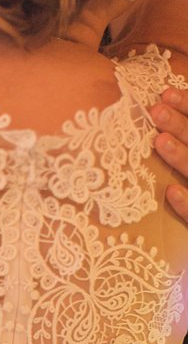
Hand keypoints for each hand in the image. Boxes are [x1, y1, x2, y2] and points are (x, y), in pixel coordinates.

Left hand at [151, 88, 187, 222]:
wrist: (190, 249)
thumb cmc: (187, 197)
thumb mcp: (182, 163)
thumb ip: (181, 143)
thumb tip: (160, 109)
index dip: (188, 107)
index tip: (164, 94)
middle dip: (182, 126)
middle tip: (156, 111)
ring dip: (182, 157)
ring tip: (160, 141)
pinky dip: (187, 205)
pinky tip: (170, 193)